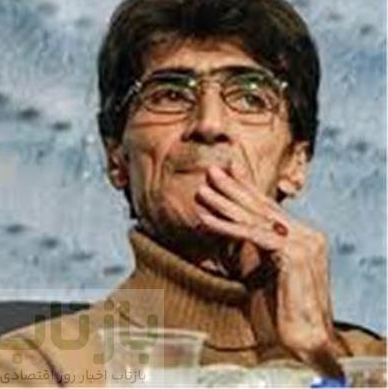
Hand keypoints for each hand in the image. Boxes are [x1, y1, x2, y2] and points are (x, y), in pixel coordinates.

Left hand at [193, 162, 347, 376]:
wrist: (303, 339)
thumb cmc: (280, 312)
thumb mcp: (259, 271)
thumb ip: (246, 250)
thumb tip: (218, 229)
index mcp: (303, 236)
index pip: (269, 207)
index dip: (245, 189)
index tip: (225, 171)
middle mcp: (307, 234)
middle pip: (261, 207)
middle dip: (233, 188)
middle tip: (210, 171)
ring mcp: (304, 242)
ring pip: (255, 218)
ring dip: (224, 203)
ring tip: (201, 191)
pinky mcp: (294, 254)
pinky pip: (253, 235)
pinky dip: (225, 227)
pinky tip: (204, 219)